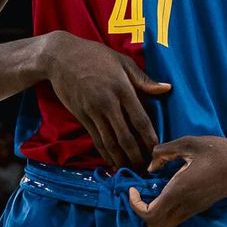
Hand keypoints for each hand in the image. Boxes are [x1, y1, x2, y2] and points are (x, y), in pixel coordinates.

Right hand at [43, 31, 169, 166]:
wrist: (60, 57)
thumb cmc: (94, 55)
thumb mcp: (121, 61)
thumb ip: (143, 79)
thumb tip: (166, 88)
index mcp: (121, 88)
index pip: (140, 120)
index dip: (149, 139)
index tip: (158, 151)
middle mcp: (107, 103)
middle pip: (125, 137)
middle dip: (137, 156)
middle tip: (146, 169)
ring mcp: (92, 112)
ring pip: (110, 143)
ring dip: (121, 159)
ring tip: (132, 171)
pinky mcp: (81, 116)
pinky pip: (96, 139)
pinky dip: (105, 154)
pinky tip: (113, 162)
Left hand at [127, 136, 226, 226]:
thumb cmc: (218, 150)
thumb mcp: (188, 143)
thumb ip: (163, 153)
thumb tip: (150, 167)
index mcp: (180, 190)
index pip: (150, 213)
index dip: (135, 205)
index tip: (133, 189)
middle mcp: (186, 205)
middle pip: (155, 224)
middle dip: (142, 211)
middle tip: (140, 191)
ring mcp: (194, 209)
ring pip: (166, 225)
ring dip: (154, 212)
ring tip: (152, 191)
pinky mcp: (200, 208)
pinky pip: (177, 218)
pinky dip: (165, 210)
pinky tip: (166, 190)